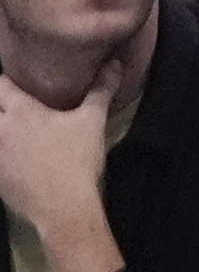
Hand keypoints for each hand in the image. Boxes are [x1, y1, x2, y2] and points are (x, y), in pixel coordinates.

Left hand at [0, 61, 117, 262]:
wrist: (62, 208)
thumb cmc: (76, 159)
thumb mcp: (92, 120)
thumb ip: (101, 89)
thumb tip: (115, 63)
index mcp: (20, 112)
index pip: (1, 85)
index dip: (6, 79)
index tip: (15, 77)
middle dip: (2, 103)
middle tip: (13, 102)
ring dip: (1, 127)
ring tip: (14, 128)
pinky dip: (3, 153)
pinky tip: (15, 156)